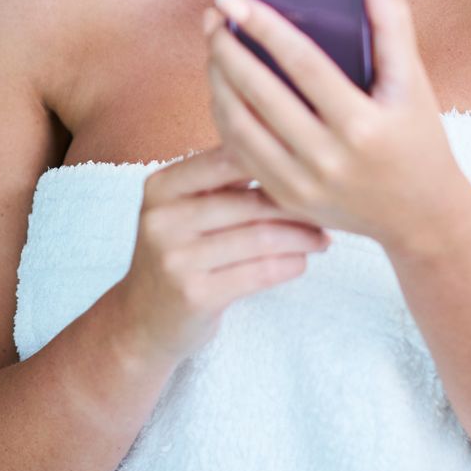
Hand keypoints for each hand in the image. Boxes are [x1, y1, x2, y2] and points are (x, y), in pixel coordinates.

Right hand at [111, 143, 331, 366]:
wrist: (142, 320)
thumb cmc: (178, 255)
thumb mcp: (183, 210)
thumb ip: (222, 181)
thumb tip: (289, 150)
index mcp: (162, 186)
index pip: (227, 159)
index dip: (275, 161)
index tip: (309, 168)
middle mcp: (163, 218)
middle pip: (249, 201)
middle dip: (297, 205)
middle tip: (328, 209)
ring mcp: (176, 258)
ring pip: (260, 237)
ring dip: (302, 238)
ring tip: (322, 238)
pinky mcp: (195, 295)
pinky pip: (259, 272)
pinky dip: (290, 265)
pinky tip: (302, 262)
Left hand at [202, 0, 469, 250]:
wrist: (420, 215)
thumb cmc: (418, 137)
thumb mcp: (413, 82)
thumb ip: (393, 22)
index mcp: (363, 125)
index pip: (302, 63)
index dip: (263, 26)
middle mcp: (329, 159)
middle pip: (259, 93)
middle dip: (227, 49)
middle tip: (212, 17)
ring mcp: (303, 184)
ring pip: (239, 125)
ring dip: (217, 82)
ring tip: (213, 47)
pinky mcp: (285, 199)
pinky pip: (239, 153)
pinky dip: (224, 116)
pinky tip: (222, 87)